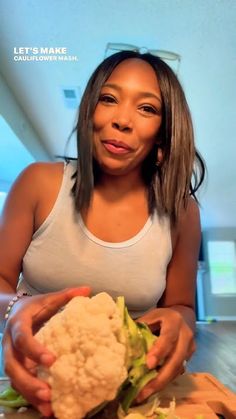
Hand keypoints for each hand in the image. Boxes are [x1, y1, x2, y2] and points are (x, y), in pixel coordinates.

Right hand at [2, 286, 90, 415]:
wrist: (11, 312)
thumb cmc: (33, 307)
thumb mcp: (47, 299)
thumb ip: (66, 295)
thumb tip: (88, 289)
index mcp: (18, 325)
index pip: (23, 338)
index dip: (34, 350)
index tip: (51, 360)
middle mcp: (10, 344)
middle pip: (13, 367)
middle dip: (29, 382)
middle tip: (47, 392)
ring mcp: (11, 358)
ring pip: (15, 381)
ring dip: (30, 395)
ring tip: (48, 408)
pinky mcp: (16, 368)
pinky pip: (20, 386)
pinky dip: (32, 398)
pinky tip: (47, 409)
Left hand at [136, 307, 195, 401]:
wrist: (182, 316)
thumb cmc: (161, 317)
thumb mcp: (151, 316)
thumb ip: (140, 327)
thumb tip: (122, 341)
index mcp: (174, 322)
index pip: (168, 338)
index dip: (159, 351)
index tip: (148, 365)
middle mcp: (186, 336)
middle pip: (175, 360)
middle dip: (159, 378)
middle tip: (143, 391)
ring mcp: (190, 349)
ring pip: (177, 370)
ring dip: (160, 384)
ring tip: (142, 395)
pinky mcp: (189, 359)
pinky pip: (177, 373)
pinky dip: (164, 382)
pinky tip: (150, 390)